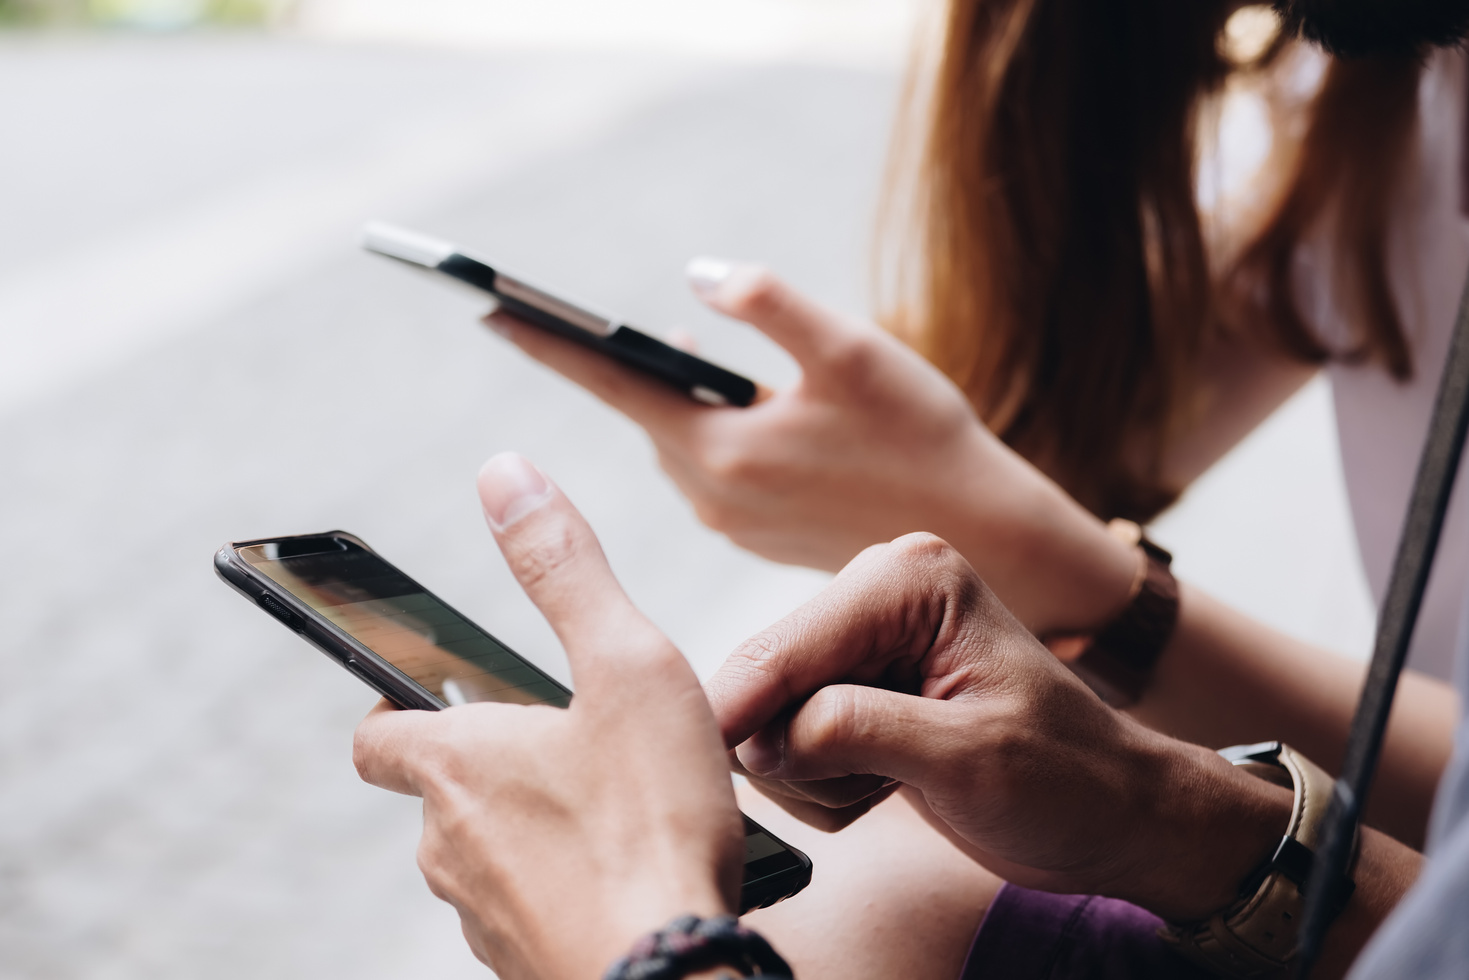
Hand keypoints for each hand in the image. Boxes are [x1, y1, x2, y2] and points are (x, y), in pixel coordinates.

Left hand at [353, 454, 742, 979]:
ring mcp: (482, 916)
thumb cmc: (653, 825)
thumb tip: (504, 474)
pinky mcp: (523, 966)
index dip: (395, 705)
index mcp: (457, 765)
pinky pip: (526, 912)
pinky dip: (559, 887)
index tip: (429, 692)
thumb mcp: (626, 665)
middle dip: (490, 765)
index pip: (377, 732)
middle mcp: (448, 845)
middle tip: (569, 743)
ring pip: (484, 856)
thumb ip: (566, 568)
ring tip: (612, 809)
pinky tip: (625, 876)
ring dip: (528, 828)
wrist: (674, 976)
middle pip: (439, 792)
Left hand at [486, 260, 1135, 635]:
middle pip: (647, 413)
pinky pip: (711, 468)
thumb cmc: (920, 435)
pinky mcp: (757, 532)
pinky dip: (710, 430)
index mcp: (723, 448)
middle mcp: (714, 494)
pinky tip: (742, 407)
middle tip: (584, 319)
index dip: (553, 343)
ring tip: (684, 353)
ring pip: (681, 441)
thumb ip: (770, 307)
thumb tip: (699, 277)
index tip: (490, 308)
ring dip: (679, 398)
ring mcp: (734, 520)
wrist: (979, 535)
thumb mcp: (852, 351)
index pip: (616, 384)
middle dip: (626, 365)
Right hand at [706, 533, 1292, 922]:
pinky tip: (887, 786)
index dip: (747, 707)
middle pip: (767, 682)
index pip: (790, 646)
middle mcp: (878, 598)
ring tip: (893, 786)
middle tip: (872, 788)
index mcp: (910, 580)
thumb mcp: (970, 758)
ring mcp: (863, 647)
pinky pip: (788, 746)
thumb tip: (765, 737)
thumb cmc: (1069, 779)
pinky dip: (824, 786)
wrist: (1110, 818)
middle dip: (800, 752)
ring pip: (769, 722)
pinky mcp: (855, 693)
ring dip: (815, 777)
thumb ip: (860, 732)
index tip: (717, 759)